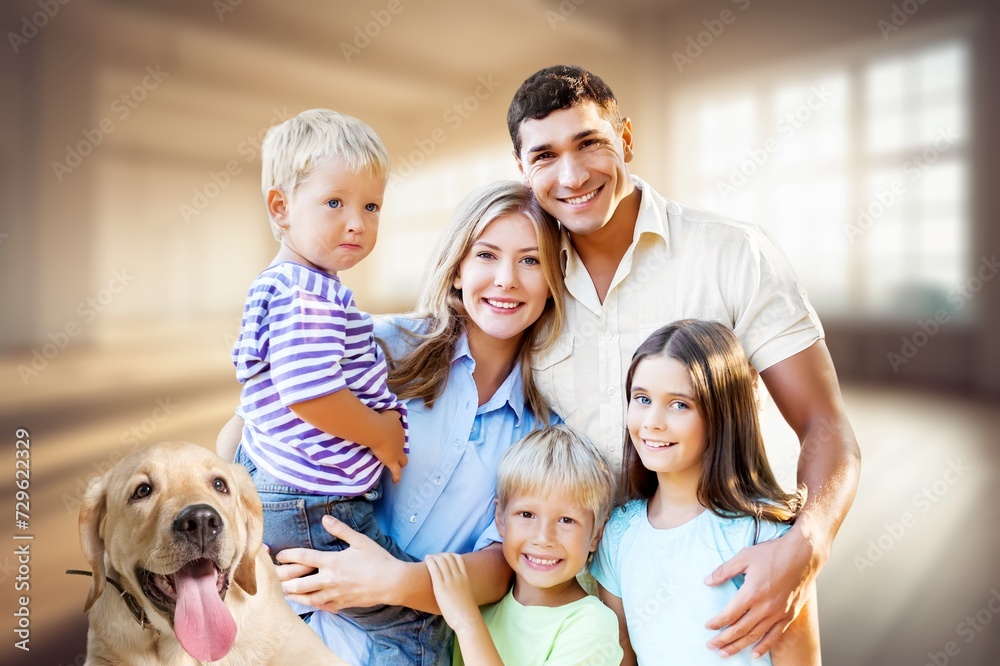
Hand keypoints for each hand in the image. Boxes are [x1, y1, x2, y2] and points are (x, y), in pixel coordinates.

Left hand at [274, 515, 402, 611]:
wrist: (391, 583)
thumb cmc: (377, 559)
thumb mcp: (360, 540)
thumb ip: (340, 530)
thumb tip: (325, 519)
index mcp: (332, 562)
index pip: (303, 558)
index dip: (288, 556)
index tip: (279, 555)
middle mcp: (329, 579)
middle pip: (298, 583)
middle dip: (283, 580)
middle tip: (273, 578)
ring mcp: (333, 594)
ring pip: (305, 598)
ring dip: (292, 594)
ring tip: (283, 591)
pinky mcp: (340, 604)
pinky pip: (319, 607)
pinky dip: (309, 604)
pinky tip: (304, 602)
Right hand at [375, 410, 406, 482]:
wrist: (377, 430)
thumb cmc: (382, 420)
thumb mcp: (390, 413)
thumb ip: (394, 414)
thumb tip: (397, 414)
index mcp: (400, 431)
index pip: (400, 435)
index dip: (396, 437)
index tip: (390, 438)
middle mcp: (401, 442)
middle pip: (403, 448)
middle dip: (400, 451)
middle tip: (393, 452)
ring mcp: (397, 453)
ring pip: (403, 461)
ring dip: (400, 463)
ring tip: (396, 466)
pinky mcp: (391, 461)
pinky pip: (396, 471)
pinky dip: (397, 477)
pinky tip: (395, 481)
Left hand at [425, 553, 481, 635]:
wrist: (467, 619)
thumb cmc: (466, 612)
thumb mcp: (466, 596)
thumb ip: (461, 589)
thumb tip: (456, 592)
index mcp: (465, 577)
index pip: (459, 558)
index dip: (450, 555)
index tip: (443, 557)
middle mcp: (458, 576)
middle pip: (449, 557)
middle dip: (440, 554)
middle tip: (433, 557)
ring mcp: (450, 581)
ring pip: (441, 561)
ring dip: (434, 556)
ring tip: (428, 558)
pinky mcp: (441, 587)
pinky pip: (435, 569)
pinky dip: (430, 561)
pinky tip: (426, 560)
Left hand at [704, 529, 820, 658]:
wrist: (803, 555)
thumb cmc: (773, 553)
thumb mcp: (744, 556)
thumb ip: (724, 571)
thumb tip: (707, 581)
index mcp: (752, 592)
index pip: (729, 614)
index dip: (717, 623)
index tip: (708, 627)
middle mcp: (765, 607)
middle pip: (740, 629)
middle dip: (723, 640)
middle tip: (711, 646)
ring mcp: (778, 613)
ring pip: (755, 636)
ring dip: (738, 646)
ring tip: (725, 653)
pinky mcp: (788, 615)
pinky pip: (774, 636)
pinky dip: (763, 647)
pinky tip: (754, 654)